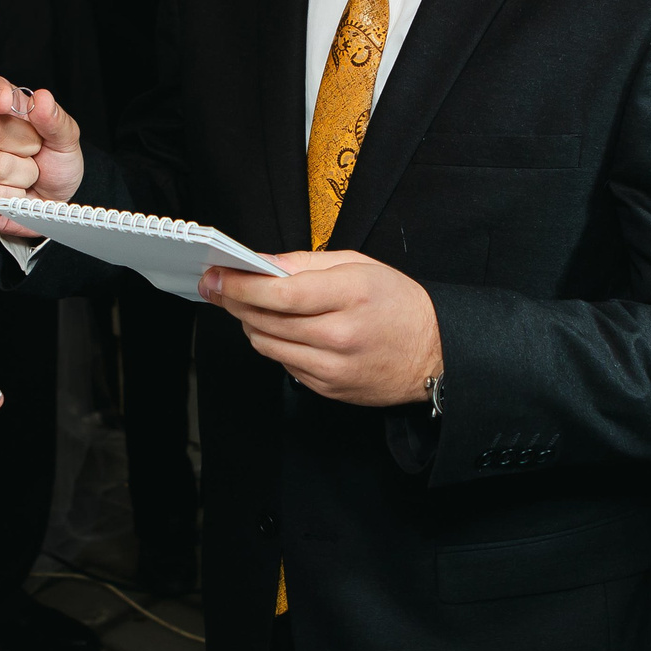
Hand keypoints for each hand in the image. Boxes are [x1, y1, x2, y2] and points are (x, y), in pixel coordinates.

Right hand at [0, 75, 83, 234]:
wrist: (51, 202)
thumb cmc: (53, 164)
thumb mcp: (64, 139)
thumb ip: (55, 119)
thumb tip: (42, 98)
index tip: (5, 102)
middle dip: (25, 146)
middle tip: (33, 153)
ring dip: (23, 177)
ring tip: (25, 176)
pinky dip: (12, 198)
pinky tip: (13, 194)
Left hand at [202, 249, 441, 406]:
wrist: (434, 354)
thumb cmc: (399, 304)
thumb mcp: (359, 265)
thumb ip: (305, 263)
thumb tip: (261, 262)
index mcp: (350, 295)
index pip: (280, 292)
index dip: (241, 285)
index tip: (217, 276)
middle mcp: (340, 334)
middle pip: (266, 320)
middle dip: (234, 301)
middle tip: (216, 286)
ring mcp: (332, 367)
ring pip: (267, 345)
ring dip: (249, 323)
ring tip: (246, 305)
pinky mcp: (328, 388)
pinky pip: (284, 364)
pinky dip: (274, 344)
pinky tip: (278, 329)